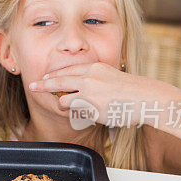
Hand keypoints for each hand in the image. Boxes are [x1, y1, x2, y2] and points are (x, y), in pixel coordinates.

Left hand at [28, 62, 175, 127]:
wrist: (147, 98)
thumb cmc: (133, 91)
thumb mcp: (113, 77)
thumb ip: (98, 79)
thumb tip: (85, 86)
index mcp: (95, 67)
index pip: (69, 69)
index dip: (55, 74)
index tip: (46, 77)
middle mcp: (90, 76)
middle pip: (59, 79)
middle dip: (43, 84)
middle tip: (33, 86)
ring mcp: (89, 91)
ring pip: (63, 97)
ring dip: (61, 103)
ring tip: (64, 106)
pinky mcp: (91, 106)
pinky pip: (74, 111)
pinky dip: (72, 112)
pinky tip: (77, 114)